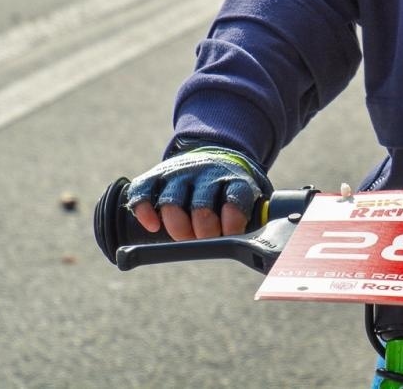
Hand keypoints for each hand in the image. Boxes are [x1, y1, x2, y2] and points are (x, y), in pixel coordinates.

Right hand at [122, 146, 269, 241]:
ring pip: (172, 199)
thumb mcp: (253, 198)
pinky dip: (144, 210)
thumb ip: (257, 219)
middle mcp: (206, 174)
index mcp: (234, 179)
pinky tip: (151, 225)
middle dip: (203, 229)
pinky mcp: (157, 175)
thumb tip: (259, 246)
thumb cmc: (233, 191)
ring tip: (183, 236)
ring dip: (176, 224)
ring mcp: (180, 173)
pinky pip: (143, 190)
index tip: (230, 234)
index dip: (232, 220)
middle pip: (202, 204)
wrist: (216, 155)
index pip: (235, 197)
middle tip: (203, 238)